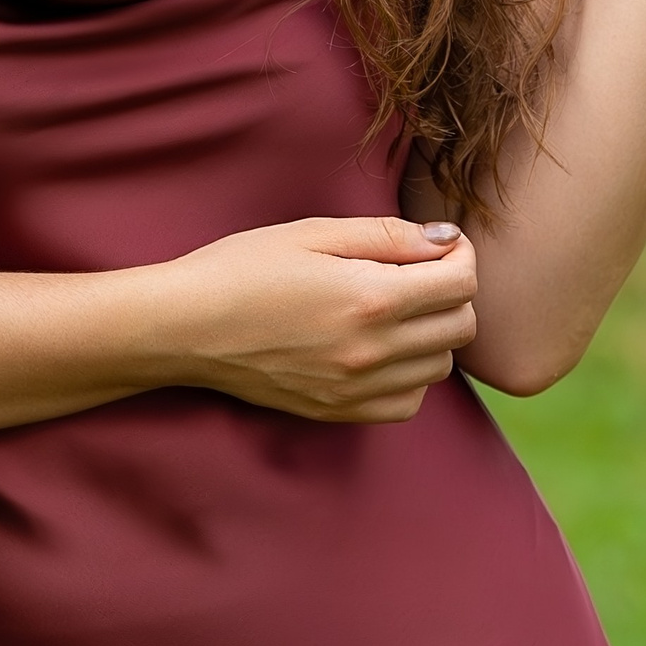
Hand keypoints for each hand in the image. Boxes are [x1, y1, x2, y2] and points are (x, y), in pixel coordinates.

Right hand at [164, 215, 476, 424]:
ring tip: (396, 309)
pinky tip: (380, 349)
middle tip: (419, 271)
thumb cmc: (242, 269)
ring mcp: (358, 389)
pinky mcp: (340, 412)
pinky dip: (410, 376)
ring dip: (433, 334)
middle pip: (460, 327)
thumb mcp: (312, 234)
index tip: (439, 244)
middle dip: (452, 291)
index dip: (460, 255)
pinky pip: (408, 403)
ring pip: (440, 366)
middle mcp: (373, 351)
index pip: (461, 283)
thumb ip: (387, 236)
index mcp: (371, 297)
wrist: (184, 328)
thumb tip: (445, 241)